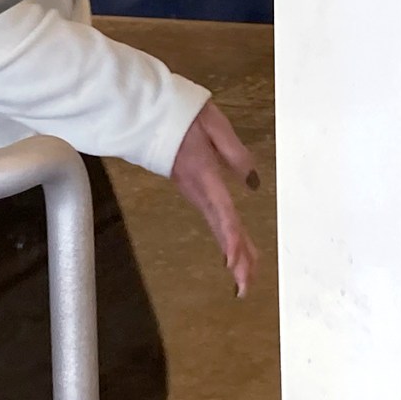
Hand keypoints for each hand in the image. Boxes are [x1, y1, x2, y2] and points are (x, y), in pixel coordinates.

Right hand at [168, 102, 259, 297]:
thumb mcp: (214, 124)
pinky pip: (213, 216)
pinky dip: (226, 236)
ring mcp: (193, 190)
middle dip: (235, 257)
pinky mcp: (193, 188)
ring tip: (247, 278)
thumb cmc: (182, 113)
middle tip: (246, 286)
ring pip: (218, 225)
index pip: (221, 210)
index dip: (229, 236)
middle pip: (220, 227)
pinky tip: (234, 249)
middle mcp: (197, 188)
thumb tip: (253, 181)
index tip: (235, 260)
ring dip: (234, 251)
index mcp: (203, 174)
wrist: (146, 113)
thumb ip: (235, 152)